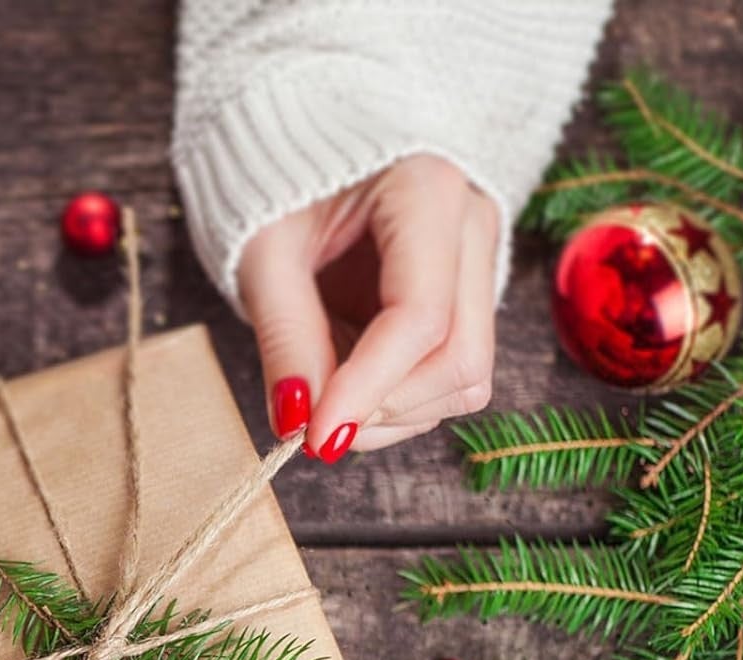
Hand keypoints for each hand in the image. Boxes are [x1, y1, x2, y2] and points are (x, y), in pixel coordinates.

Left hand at [236, 153, 498, 460]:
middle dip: (385, 410)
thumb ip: (285, 336)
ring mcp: (478, 267)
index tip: (314, 435)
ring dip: (394, 416)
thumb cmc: (282, 182)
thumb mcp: (264, 251)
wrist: (306, 141)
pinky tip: (352, 385)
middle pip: (460, 360)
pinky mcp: (466, 302)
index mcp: (427, 190)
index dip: (367, 389)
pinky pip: (451, 378)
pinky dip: (399, 403)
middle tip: (314, 428)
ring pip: (465, 381)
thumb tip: (298, 421)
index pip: (420, 317)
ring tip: (327, 400)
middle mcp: (472, 228)